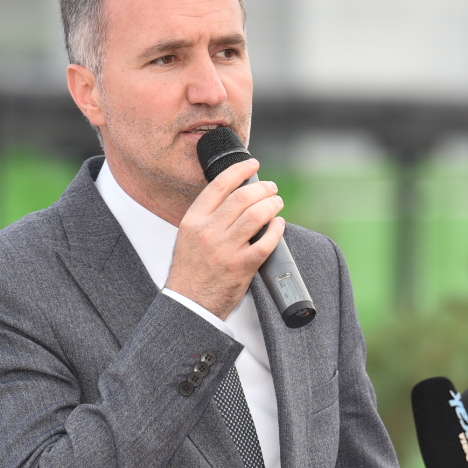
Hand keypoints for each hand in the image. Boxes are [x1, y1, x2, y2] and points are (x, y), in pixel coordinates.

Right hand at [166, 157, 284, 319]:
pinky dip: (276, 230)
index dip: (239, 170)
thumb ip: (207, 216)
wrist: (189, 303)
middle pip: (242, 198)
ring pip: (257, 216)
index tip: (252, 163)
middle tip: (271, 188)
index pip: (219, 185)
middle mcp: (208, 232)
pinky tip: (279, 225)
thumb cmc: (191, 270)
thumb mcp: (188, 236)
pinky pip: (266, 242)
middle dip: (262, 188)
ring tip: (277, 203)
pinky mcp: (241, 267)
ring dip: (272, 205)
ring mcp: (225, 250)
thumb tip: (234, 194)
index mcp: (193, 221)